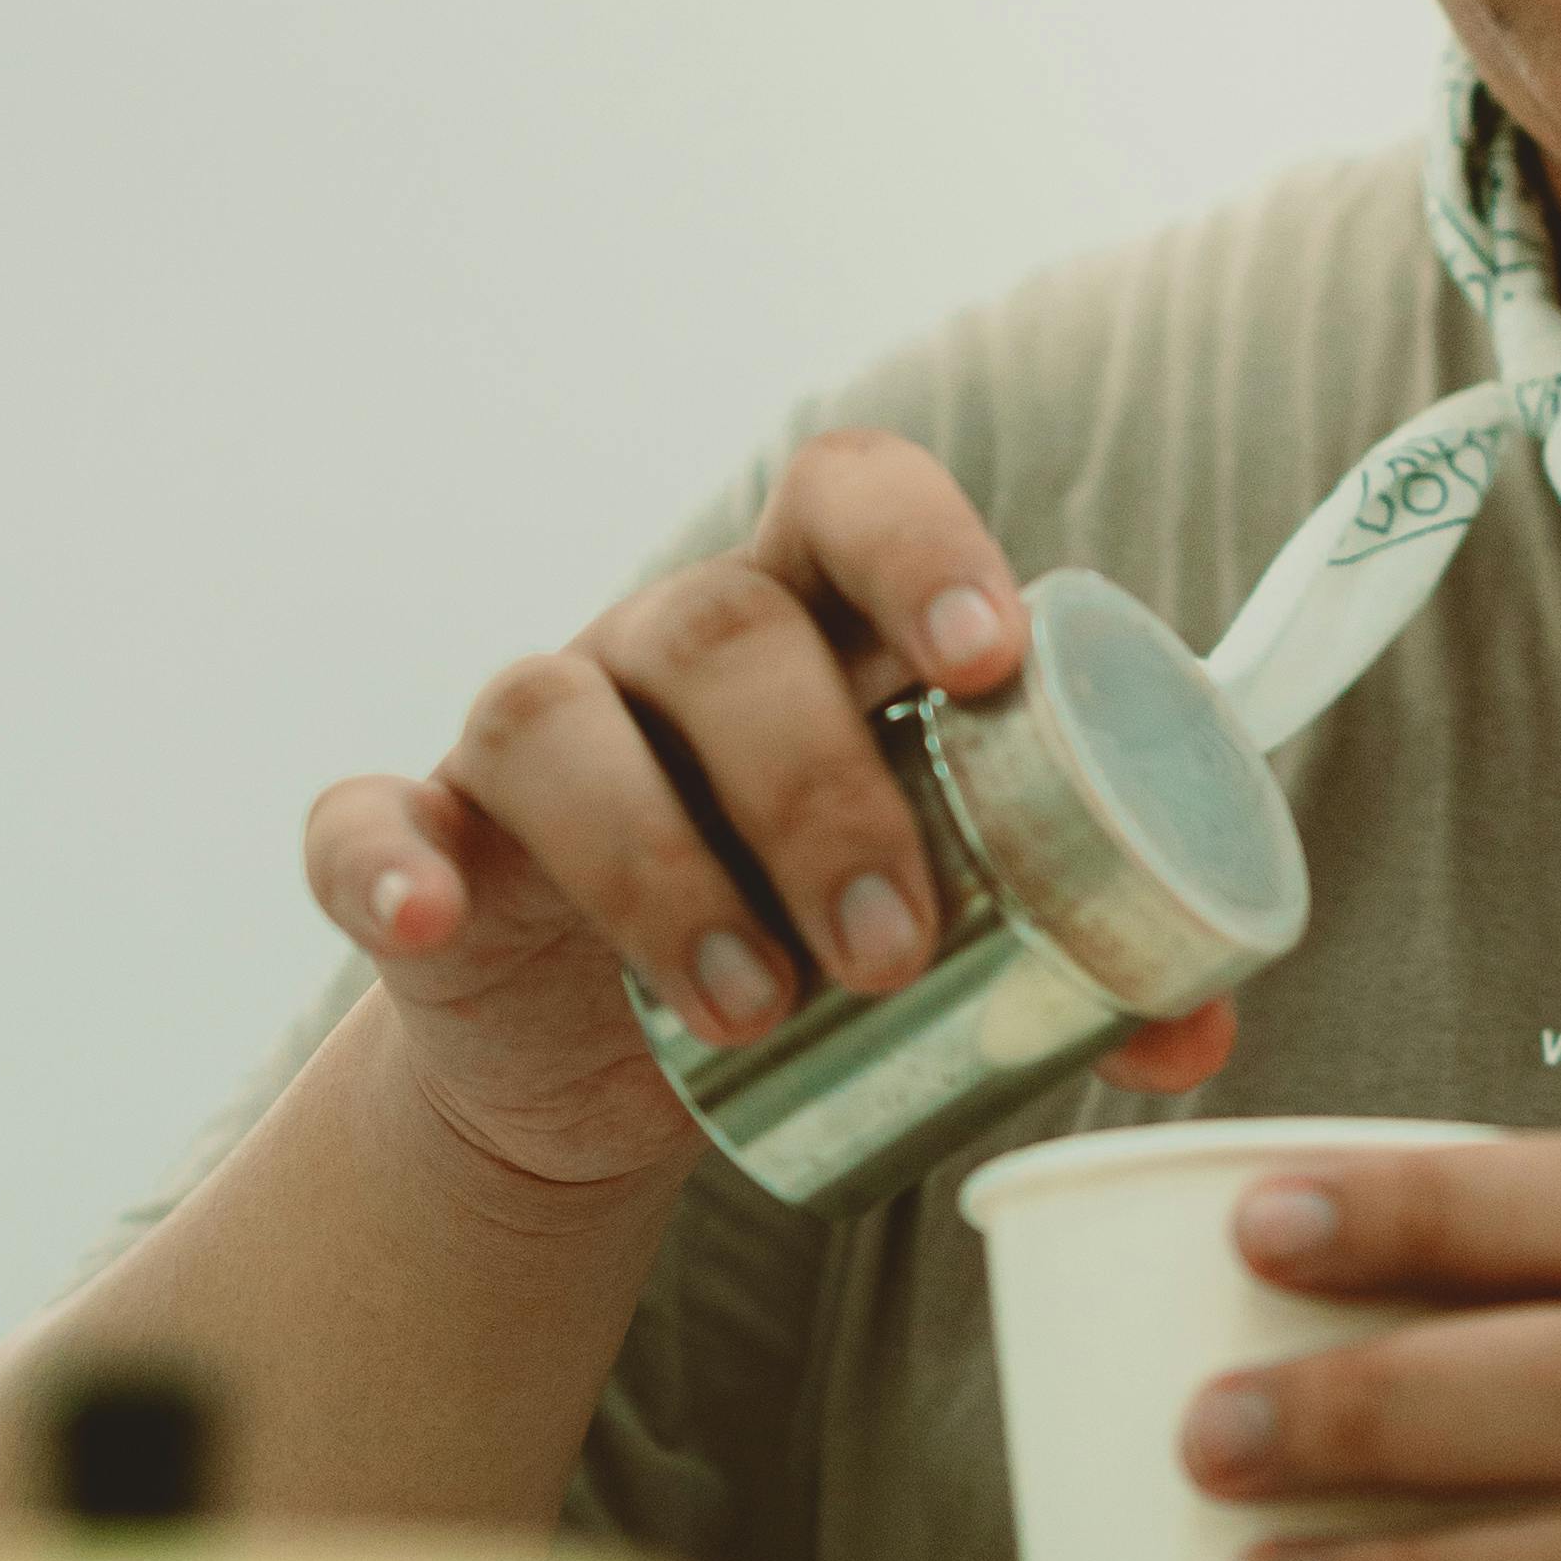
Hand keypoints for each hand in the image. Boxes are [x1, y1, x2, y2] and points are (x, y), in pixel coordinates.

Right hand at [297, 433, 1237, 1197]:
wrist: (615, 1064)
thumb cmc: (812, 933)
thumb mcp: (944, 936)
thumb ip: (1070, 960)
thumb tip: (1195, 1028)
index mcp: (815, 619)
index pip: (858, 496)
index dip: (923, 550)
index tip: (987, 663)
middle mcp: (667, 646)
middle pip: (726, 634)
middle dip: (818, 786)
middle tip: (892, 941)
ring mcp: (534, 737)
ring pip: (558, 719)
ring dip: (659, 865)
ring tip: (757, 1007)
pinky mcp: (423, 843)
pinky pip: (365, 817)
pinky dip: (385, 858)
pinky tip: (427, 912)